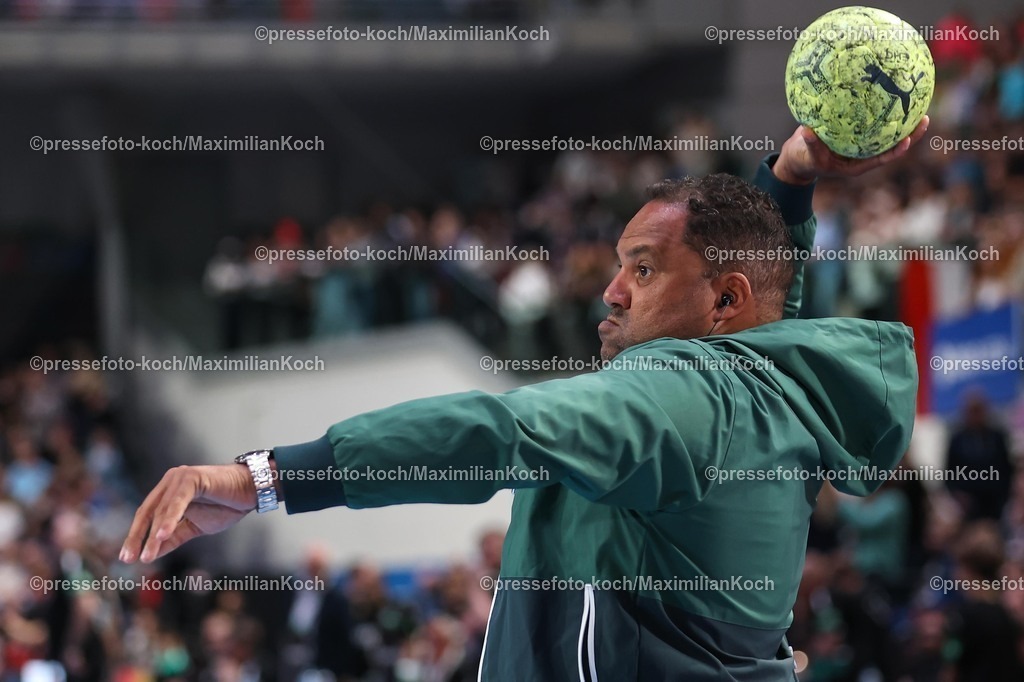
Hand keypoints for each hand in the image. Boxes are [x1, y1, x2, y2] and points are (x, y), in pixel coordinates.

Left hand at [120, 464, 256, 563]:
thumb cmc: (226, 506)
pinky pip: (177, 501)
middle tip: (129, 559)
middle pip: (148, 512)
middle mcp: (170, 482)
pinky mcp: (192, 477)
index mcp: (169, 492)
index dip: (136, 537)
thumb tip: (151, 554)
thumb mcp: (195, 528)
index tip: (128, 558)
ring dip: (153, 534)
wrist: (252, 491)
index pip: (147, 516)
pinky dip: (169, 519)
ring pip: (161, 509)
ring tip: (146, 555)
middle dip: (137, 537)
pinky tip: (162, 535)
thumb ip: (174, 538)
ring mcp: (180, 477)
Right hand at [772, 116, 929, 184]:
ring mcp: (863, 143)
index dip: (895, 151)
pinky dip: (881, 108)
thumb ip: (811, 145)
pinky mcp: (858, 132)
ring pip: (887, 132)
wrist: (800, 157)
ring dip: (901, 119)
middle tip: (924, 118)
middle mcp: (864, 153)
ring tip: (917, 101)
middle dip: (909, 133)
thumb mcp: (808, 156)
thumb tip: (807, 131)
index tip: (906, 141)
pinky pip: (873, 121)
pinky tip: (888, 90)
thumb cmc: (805, 160)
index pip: (881, 159)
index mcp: (857, 164)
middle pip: (891, 144)